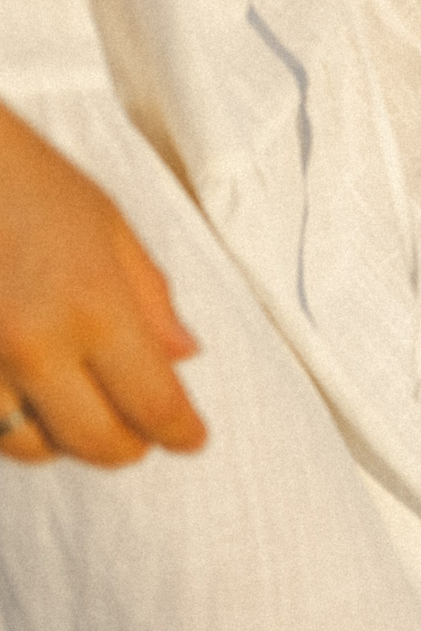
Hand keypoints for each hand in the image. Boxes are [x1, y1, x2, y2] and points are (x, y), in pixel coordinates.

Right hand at [0, 106, 206, 465]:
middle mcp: (33, 348)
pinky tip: (33, 401)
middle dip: (128, 447)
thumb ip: (150, 298)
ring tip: (86, 414)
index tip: (191, 439)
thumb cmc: (29, 183)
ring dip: (65, 441)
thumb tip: (184, 357)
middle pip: (93, 440)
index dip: (179, 431)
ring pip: (28, 447)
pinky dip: (14, 426)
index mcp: (92, 308)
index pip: (151, 401)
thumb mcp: (108, 227)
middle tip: (145, 436)